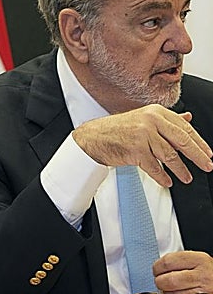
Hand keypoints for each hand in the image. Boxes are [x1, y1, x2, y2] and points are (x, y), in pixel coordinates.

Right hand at [72, 107, 212, 187]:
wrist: (92, 137)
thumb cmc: (117, 129)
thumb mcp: (144, 118)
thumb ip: (167, 119)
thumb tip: (188, 118)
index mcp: (156, 112)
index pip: (185, 128)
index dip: (199, 142)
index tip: (207, 153)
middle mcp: (150, 121)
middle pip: (182, 141)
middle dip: (197, 156)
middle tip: (207, 165)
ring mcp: (143, 135)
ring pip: (170, 156)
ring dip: (180, 170)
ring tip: (187, 177)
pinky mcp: (135, 149)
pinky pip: (154, 167)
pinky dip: (162, 176)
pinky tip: (167, 181)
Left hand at [153, 251, 212, 293]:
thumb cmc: (210, 273)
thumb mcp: (199, 261)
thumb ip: (180, 262)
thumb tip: (159, 267)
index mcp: (199, 260)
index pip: (167, 262)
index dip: (158, 267)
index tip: (157, 270)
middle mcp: (203, 276)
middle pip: (168, 280)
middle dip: (161, 282)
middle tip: (162, 282)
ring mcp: (204, 292)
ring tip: (174, 291)